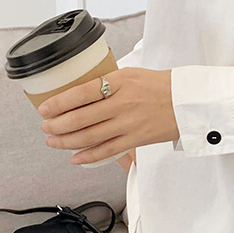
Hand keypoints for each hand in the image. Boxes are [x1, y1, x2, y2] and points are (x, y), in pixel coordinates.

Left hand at [37, 68, 178, 165]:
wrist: (188, 101)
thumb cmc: (161, 86)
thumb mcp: (132, 74)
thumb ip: (108, 82)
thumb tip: (81, 92)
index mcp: (120, 81)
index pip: (81, 92)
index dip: (58, 103)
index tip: (45, 108)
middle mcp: (122, 102)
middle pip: (80, 117)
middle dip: (57, 124)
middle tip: (45, 126)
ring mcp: (129, 123)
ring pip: (89, 136)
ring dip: (66, 141)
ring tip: (53, 141)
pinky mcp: (136, 139)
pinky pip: (107, 151)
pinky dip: (89, 156)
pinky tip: (75, 158)